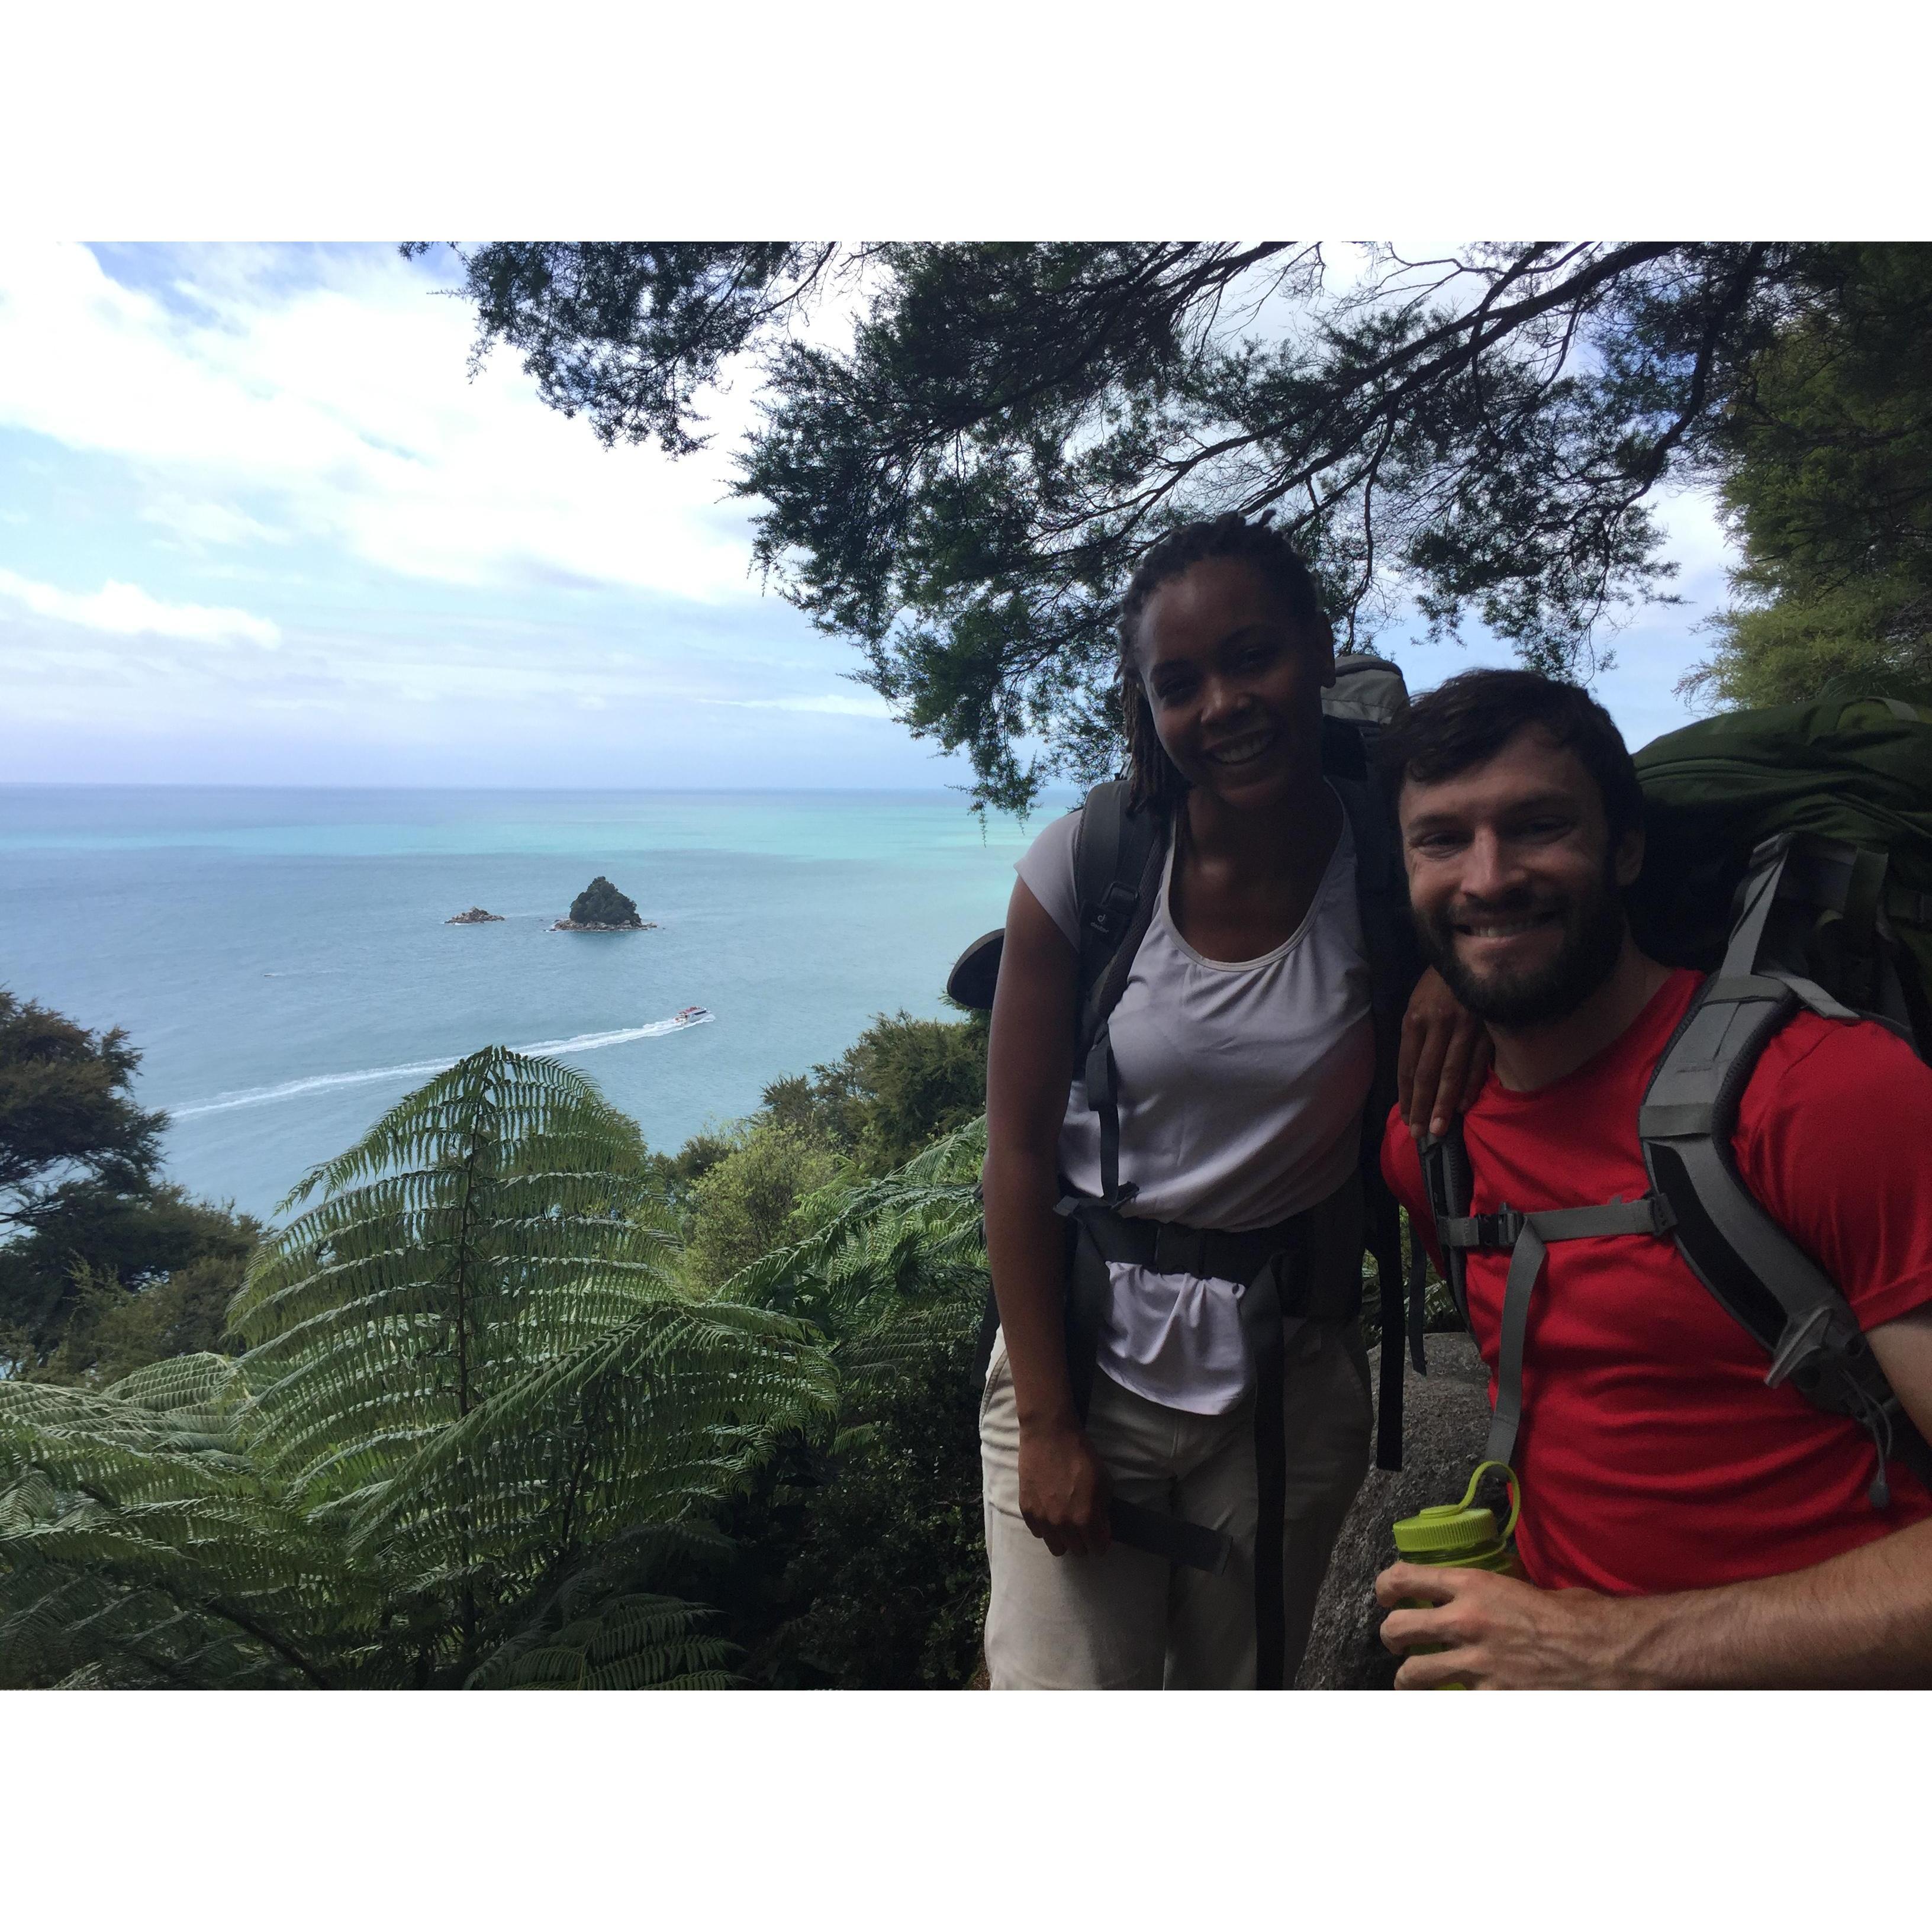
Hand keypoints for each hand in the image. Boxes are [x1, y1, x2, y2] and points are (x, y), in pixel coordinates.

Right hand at [1017, 1420, 1112, 1556]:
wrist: (1049, 1436)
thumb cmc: (1080, 1455)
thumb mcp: (1104, 1481)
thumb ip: (1103, 1509)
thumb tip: (1101, 1524)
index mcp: (1086, 1518)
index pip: (1098, 1548)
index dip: (1102, 1541)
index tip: (1100, 1533)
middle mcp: (1063, 1525)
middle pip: (1077, 1551)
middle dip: (1084, 1540)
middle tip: (1083, 1524)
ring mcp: (1043, 1519)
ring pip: (1056, 1547)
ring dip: (1064, 1538)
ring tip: (1065, 1522)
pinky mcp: (1027, 1510)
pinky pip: (1038, 1533)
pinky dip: (1046, 1527)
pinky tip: (1049, 1512)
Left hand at [1374, 1560, 1646, 1687]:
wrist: (1607, 1652)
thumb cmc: (1576, 1616)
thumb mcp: (1524, 1586)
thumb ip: (1490, 1592)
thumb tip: (1475, 1598)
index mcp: (1473, 1586)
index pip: (1405, 1578)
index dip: (1386, 1587)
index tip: (1386, 1595)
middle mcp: (1466, 1622)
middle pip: (1398, 1629)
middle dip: (1391, 1637)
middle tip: (1396, 1642)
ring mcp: (1476, 1663)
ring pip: (1413, 1674)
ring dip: (1407, 1678)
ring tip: (1410, 1680)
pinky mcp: (1492, 1696)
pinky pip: (1451, 1703)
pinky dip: (1448, 1703)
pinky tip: (1451, 1701)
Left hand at [1396, 967, 1492, 1139]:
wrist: (1472, 951)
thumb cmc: (1438, 982)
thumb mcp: (1416, 1003)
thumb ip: (1414, 1037)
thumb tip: (1411, 1076)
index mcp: (1415, 1019)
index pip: (1407, 1066)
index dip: (1406, 1095)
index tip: (1406, 1118)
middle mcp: (1438, 1024)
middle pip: (1427, 1074)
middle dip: (1421, 1107)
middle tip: (1420, 1134)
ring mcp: (1465, 1026)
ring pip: (1452, 1073)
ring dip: (1444, 1104)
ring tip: (1439, 1129)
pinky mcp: (1488, 1027)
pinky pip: (1478, 1063)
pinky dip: (1471, 1086)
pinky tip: (1463, 1106)